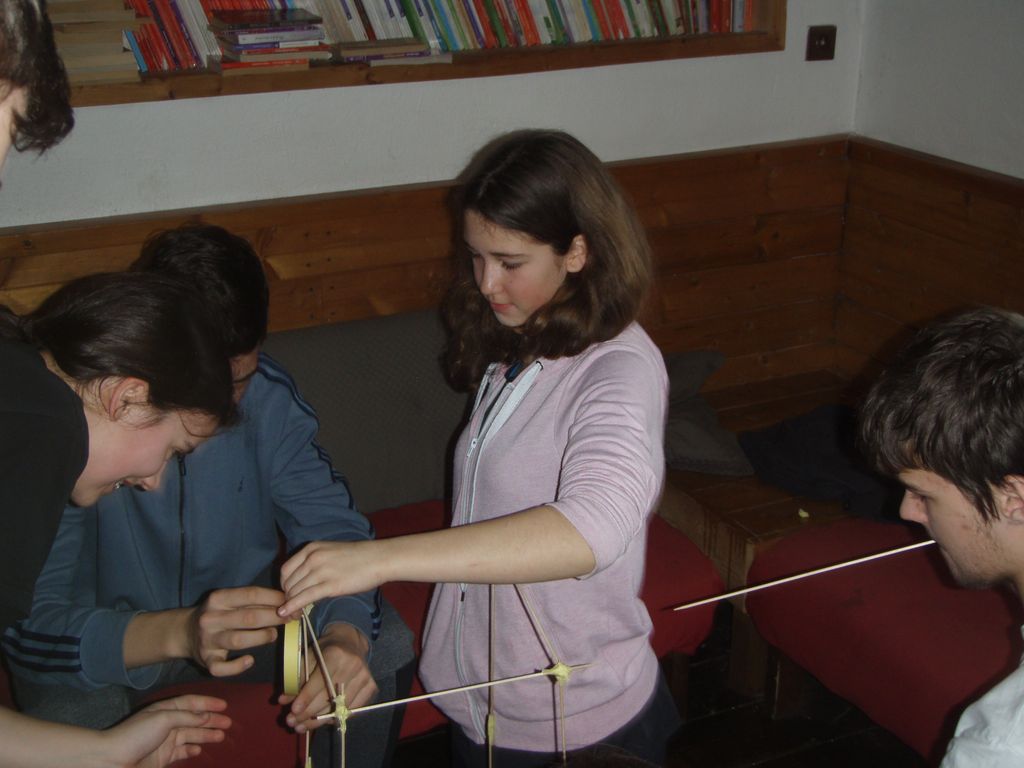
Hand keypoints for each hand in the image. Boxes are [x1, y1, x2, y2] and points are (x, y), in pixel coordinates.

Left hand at [102, 694, 229, 767]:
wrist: (112, 760)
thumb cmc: (136, 735)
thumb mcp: (163, 719)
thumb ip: (186, 717)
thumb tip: (205, 717)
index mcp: (166, 709)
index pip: (191, 703)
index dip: (208, 703)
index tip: (225, 705)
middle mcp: (167, 723)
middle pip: (194, 720)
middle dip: (211, 720)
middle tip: (228, 723)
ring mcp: (165, 741)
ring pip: (191, 736)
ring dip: (206, 735)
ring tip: (221, 736)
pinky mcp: (163, 758)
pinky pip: (182, 752)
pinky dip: (192, 750)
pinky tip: (199, 750)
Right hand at [188, 586, 285, 676]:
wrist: (184, 632)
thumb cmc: (218, 614)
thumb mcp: (229, 601)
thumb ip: (253, 600)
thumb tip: (287, 601)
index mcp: (218, 599)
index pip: (251, 594)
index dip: (275, 598)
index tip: (292, 602)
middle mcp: (211, 618)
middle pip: (249, 617)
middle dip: (274, 618)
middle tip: (290, 619)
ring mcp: (207, 640)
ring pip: (238, 640)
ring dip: (262, 638)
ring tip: (273, 635)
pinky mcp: (206, 660)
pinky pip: (222, 668)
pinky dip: (237, 666)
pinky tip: (249, 660)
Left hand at [278, 540, 383, 619]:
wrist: (378, 558)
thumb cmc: (359, 557)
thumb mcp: (331, 553)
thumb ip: (314, 564)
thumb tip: (303, 583)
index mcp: (311, 549)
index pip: (285, 570)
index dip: (284, 585)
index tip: (289, 595)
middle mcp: (312, 558)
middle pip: (288, 582)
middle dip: (286, 598)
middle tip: (291, 609)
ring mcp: (320, 571)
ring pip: (294, 591)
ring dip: (290, 605)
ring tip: (292, 615)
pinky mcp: (330, 585)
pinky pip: (304, 598)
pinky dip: (292, 607)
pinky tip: (287, 614)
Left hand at [279, 623, 376, 732]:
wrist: (350, 642)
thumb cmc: (325, 650)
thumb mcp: (309, 657)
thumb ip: (297, 678)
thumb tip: (283, 700)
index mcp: (336, 654)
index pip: (319, 681)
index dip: (305, 697)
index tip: (293, 711)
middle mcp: (353, 665)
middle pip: (329, 697)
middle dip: (308, 713)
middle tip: (293, 723)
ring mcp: (364, 676)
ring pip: (340, 707)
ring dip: (319, 720)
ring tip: (302, 726)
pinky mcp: (371, 686)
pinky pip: (353, 709)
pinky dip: (337, 717)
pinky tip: (323, 721)